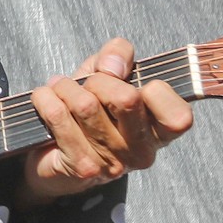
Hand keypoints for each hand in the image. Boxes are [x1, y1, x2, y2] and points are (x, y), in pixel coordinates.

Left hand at [18, 37, 192, 204]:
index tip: (128, 83)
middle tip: (85, 85)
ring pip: (86, 105)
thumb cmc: (89, 110)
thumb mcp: (108, 74)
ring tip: (60, 90)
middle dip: (97, 80)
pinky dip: (45, 99)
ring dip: (65, 88)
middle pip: (126, 99)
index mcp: (160, 131)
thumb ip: (118, 56)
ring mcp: (113, 163)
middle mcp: (143, 152)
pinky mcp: (81, 167)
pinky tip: (44, 100)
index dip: (153, 87)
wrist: (51, 155)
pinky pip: (58, 117)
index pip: (178, 115)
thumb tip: (113, 66)